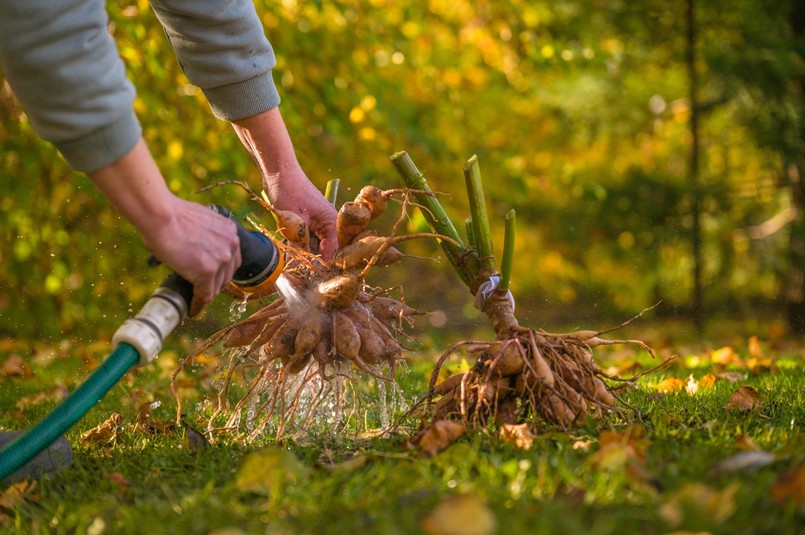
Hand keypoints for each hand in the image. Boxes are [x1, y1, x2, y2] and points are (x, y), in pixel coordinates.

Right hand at [89, 139, 240, 316]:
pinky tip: (192, 309)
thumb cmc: (170, 215)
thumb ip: (206, 234)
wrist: (161, 215)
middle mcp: (231, 245)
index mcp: (230, 231)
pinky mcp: (208, 272)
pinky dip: (199, 304)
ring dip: (206, 295)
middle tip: (202, 291)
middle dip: (215, 284)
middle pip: (227, 274)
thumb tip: (199, 243)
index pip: (231, 259)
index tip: (213, 279)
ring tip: (197, 302)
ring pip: (216, 286)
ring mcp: (221, 259)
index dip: (221, 271)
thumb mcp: (200, 220)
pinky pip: (205, 295)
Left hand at [232, 107, 337, 259]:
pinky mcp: (307, 220)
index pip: (333, 250)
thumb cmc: (290, 193)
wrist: (279, 172)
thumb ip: (300, 244)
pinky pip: (305, 236)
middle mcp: (329, 222)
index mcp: (332, 222)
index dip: (323, 263)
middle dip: (313, 257)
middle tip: (301, 267)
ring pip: (313, 243)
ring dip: (303, 249)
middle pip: (324, 248)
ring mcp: (317, 221)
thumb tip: (304, 263)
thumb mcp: (295, 223)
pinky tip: (289, 243)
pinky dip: (297, 241)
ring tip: (293, 255)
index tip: (312, 273)